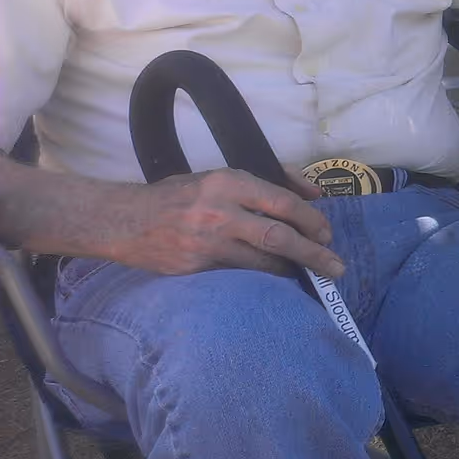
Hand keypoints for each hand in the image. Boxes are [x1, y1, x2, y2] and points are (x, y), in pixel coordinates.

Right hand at [111, 169, 342, 277]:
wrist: (123, 220)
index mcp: (228, 183)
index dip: (311, 220)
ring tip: (310, 276)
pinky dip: (261, 279)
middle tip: (336, 267)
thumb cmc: (180, 195)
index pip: (283, 203)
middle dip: (313, 254)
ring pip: (261, 262)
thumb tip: (315, 191)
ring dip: (291, 271)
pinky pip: (238, 276)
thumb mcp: (221, 176)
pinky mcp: (194, 268)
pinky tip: (276, 282)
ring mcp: (205, 243)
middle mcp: (219, 212)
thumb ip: (272, 179)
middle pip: (278, 236)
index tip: (327, 234)